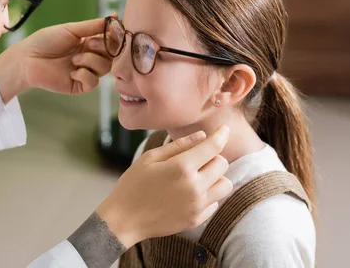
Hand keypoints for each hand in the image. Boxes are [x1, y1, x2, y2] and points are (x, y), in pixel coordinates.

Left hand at [0, 17, 111, 101]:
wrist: (28, 58)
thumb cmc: (46, 41)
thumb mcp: (71, 29)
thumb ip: (93, 26)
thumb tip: (115, 17)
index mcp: (89, 43)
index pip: (111, 41)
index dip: (114, 37)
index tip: (114, 30)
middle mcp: (89, 57)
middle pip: (112, 55)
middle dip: (104, 48)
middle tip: (88, 44)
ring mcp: (85, 72)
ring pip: (105, 68)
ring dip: (91, 61)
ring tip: (74, 58)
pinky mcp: (79, 85)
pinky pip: (93, 82)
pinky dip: (85, 75)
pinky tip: (72, 71)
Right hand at [95, 126, 232, 248]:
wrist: (124, 220)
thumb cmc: (133, 185)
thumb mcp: (150, 158)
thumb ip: (178, 146)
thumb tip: (202, 136)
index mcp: (182, 167)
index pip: (213, 147)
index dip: (221, 135)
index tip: (224, 129)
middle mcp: (194, 187)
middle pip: (222, 164)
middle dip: (213, 157)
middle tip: (196, 158)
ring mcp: (197, 206)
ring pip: (225, 185)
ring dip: (215, 177)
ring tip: (197, 177)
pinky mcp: (196, 219)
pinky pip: (215, 203)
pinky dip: (208, 195)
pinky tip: (190, 193)